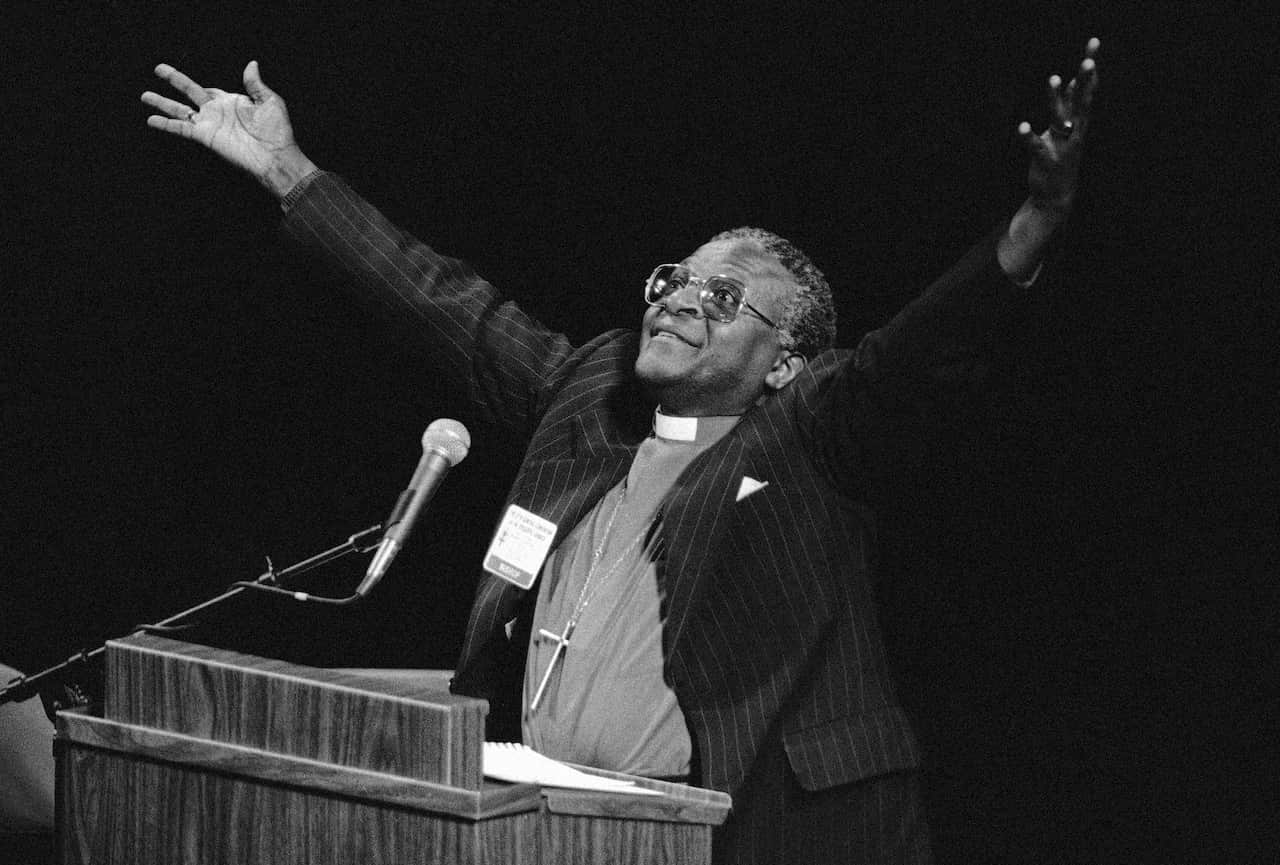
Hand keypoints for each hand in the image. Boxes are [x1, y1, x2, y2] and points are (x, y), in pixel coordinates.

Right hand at [142, 61, 317, 198]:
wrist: (275, 157)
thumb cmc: (277, 132)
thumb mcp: (270, 101)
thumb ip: (255, 84)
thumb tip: (251, 64)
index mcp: (232, 102)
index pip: (209, 89)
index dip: (198, 84)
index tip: (182, 77)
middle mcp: (217, 112)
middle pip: (189, 92)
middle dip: (174, 80)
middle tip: (158, 69)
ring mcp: (210, 124)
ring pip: (180, 110)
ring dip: (162, 102)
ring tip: (144, 96)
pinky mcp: (205, 137)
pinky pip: (182, 128)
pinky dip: (166, 124)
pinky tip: (151, 120)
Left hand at [1017, 37, 1100, 216]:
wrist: (1056, 195)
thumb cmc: (1061, 156)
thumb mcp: (1069, 127)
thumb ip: (1071, 104)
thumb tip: (1075, 80)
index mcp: (1079, 121)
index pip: (1087, 89)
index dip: (1090, 69)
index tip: (1093, 44)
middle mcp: (1074, 130)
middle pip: (1081, 101)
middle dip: (1085, 81)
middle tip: (1089, 61)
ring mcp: (1061, 145)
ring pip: (1060, 118)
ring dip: (1056, 99)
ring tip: (1052, 79)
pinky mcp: (1046, 160)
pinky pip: (1037, 146)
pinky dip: (1029, 137)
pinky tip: (1022, 127)